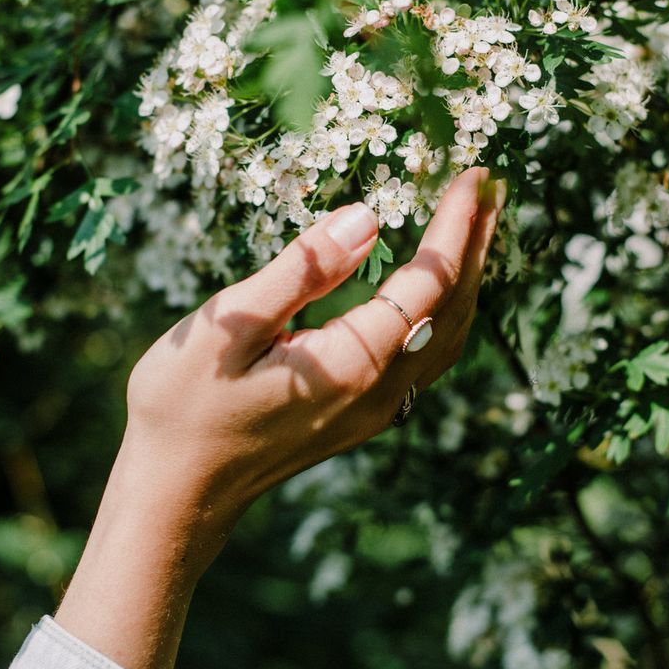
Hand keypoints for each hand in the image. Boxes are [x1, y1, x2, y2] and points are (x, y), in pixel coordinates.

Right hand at [55, 165, 504, 668]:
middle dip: (476, 245)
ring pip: (444, 338)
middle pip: (451, 310)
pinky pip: (423, 357)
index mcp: (351, 364)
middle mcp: (378, 393)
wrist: (176, 492)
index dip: (454, 228)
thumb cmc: (185, 406)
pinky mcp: (360, 416)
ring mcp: (373, 411)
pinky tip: (435, 288)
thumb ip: (303, 271)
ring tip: (476, 226)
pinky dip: (441, 311)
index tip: (473, 176)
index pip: (428, 284)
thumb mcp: (230, 326)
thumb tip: (367, 218)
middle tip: (493, 188)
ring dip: (466, 278)